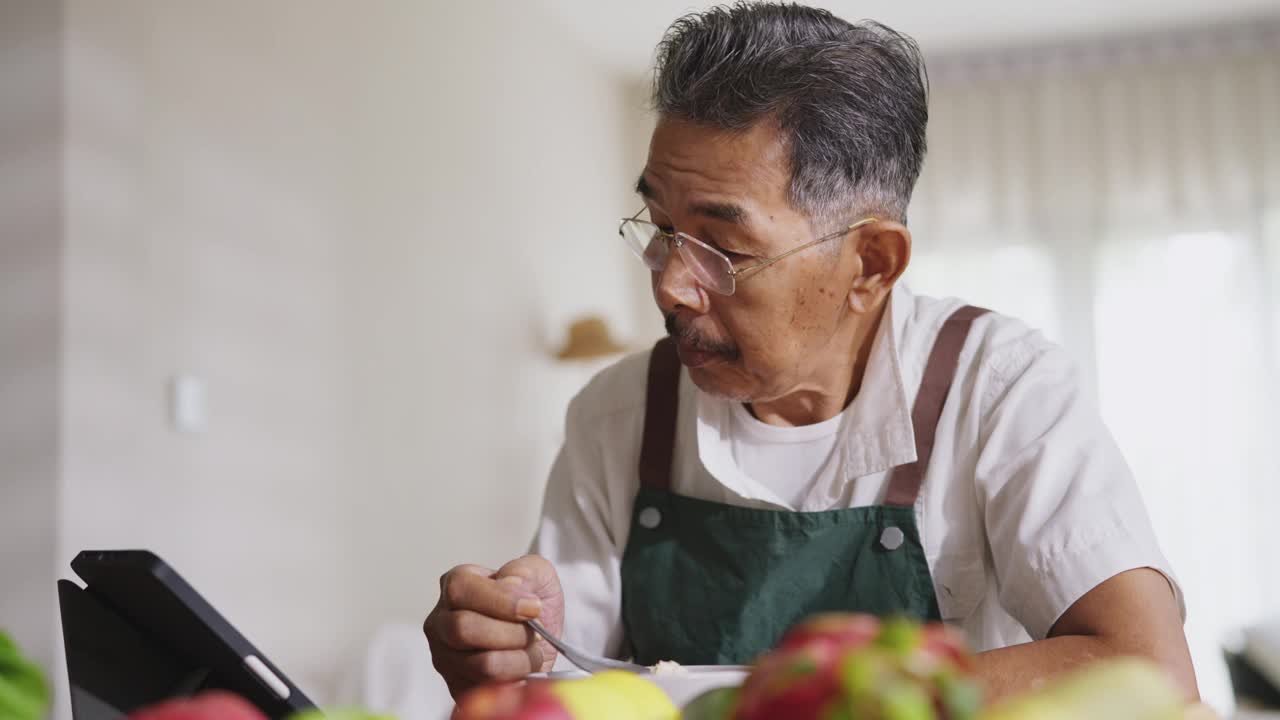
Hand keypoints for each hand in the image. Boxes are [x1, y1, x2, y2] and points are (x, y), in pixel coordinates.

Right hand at [424, 555, 564, 697]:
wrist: (542, 640)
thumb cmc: (533, 603)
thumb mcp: (538, 574)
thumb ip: (525, 571)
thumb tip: (510, 585)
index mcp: (455, 585)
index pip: (461, 590)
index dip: (501, 601)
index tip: (534, 608)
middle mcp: (441, 622)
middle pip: (464, 629)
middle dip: (512, 633)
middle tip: (536, 633)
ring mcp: (444, 657)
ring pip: (482, 664)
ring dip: (520, 659)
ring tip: (532, 650)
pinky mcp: (457, 688)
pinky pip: (488, 690)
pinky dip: (516, 680)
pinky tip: (524, 668)